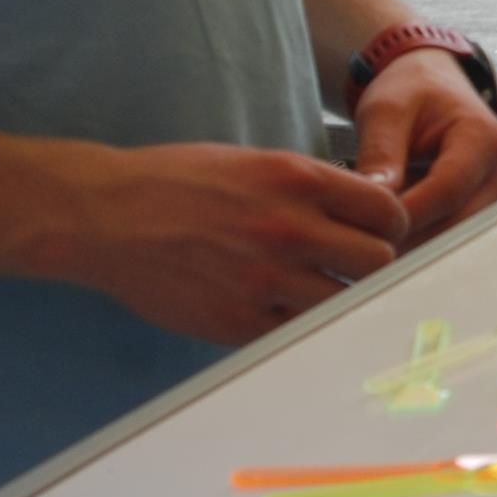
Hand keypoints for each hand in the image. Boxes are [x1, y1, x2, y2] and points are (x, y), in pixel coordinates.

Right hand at [43, 142, 410, 345]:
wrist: (107, 215)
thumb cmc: (179, 182)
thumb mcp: (255, 162)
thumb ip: (312, 188)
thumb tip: (368, 210)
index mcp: (297, 179)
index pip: (387, 210)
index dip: (390, 225)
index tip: (378, 233)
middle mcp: (289, 227)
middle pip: (379, 260)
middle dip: (374, 265)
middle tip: (355, 268)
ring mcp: (265, 278)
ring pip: (346, 302)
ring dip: (341, 299)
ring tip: (322, 293)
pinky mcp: (238, 321)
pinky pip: (299, 333)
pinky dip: (301, 327)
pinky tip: (287, 313)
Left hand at [349, 53, 496, 243]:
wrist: (431, 86)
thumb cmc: (411, 92)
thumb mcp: (386, 110)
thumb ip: (381, 154)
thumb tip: (376, 204)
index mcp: (485, 138)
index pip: (447, 192)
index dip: (404, 214)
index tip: (362, 226)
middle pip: (454, 224)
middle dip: (404, 236)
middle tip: (357, 237)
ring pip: (452, 240)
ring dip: (410, 242)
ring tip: (372, 228)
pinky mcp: (487, 214)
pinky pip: (450, 240)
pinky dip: (418, 240)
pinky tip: (391, 227)